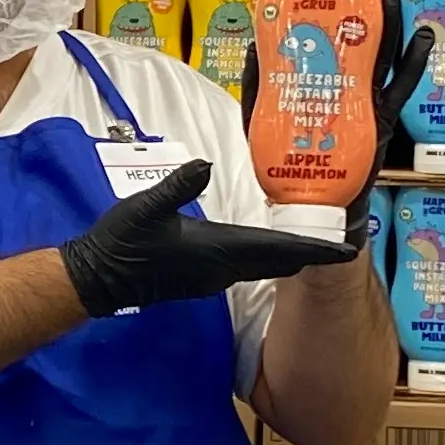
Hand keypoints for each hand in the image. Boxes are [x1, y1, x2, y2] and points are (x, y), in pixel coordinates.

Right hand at [60, 159, 366, 317]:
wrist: (98, 279)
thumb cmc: (120, 244)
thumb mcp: (145, 208)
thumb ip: (177, 186)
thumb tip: (205, 164)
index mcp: (217, 250)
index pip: (277, 248)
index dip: (313, 247)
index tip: (345, 250)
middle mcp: (222, 267)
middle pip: (278, 260)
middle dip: (309, 251)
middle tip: (344, 244)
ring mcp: (213, 276)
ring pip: (264, 265)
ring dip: (290, 254)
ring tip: (316, 240)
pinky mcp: (203, 277)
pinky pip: (248, 266)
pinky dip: (268, 256)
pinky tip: (271, 247)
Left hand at [230, 0, 435, 215]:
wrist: (311, 203)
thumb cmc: (288, 160)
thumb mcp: (262, 119)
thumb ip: (259, 86)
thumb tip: (254, 47)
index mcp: (319, 81)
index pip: (324, 36)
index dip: (327, 7)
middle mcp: (346, 86)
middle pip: (359, 38)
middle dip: (364, 6)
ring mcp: (366, 101)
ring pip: (383, 56)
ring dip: (390, 24)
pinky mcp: (381, 121)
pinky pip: (401, 89)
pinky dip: (414, 64)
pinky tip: (422, 39)